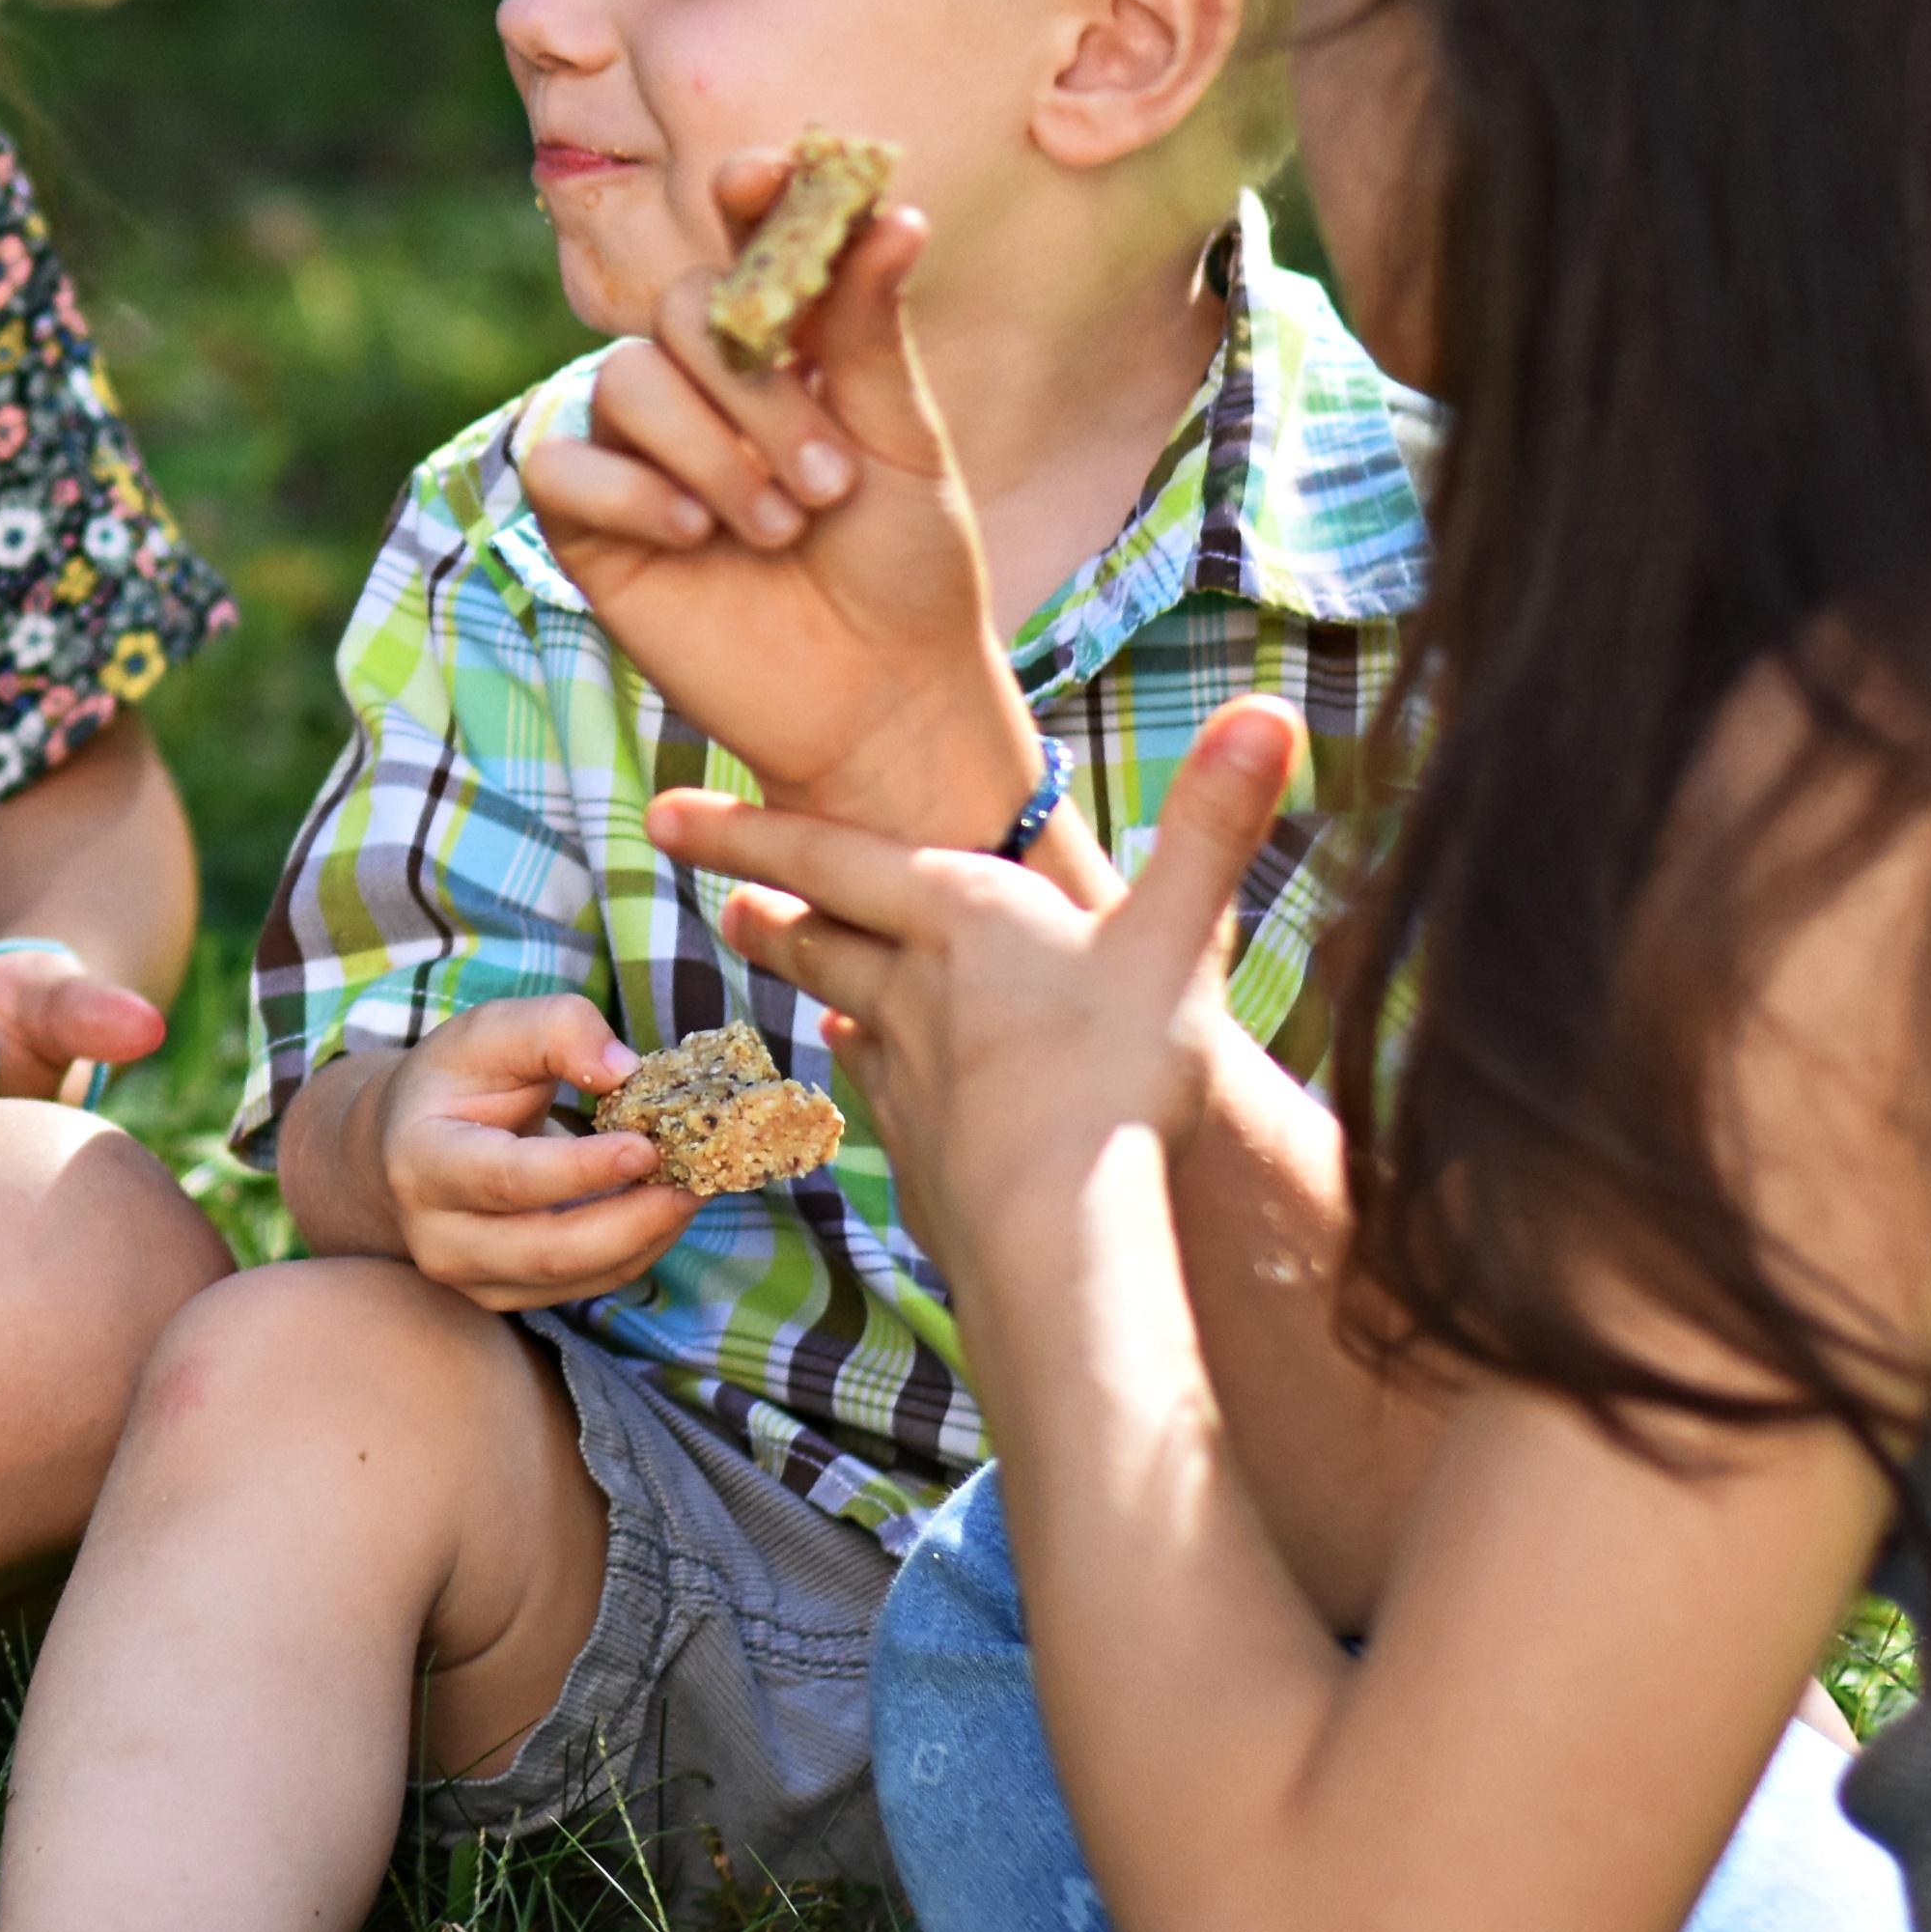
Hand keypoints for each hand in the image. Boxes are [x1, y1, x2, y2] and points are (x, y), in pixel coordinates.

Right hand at [357, 993, 701, 1306]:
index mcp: (422, 1161)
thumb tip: (624, 1068)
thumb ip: (555, 1029)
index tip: (646, 1145)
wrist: (405, 1144)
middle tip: (696, 1180)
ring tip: (695, 1187)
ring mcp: (470, 1278)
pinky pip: (588, 1283)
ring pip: (577, 1276)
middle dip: (634, 1220)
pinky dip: (638, 1248)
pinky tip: (665, 1206)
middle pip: (549, 1250)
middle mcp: (437, 1236)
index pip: (506, 1178)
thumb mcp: (490, 1032)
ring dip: (648, 1236)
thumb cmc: (456, 1081)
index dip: (580, 1169)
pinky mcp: (506, 1296)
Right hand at [518, 151, 1038, 845]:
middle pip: (672, 309)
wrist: (880, 698)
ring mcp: (637, 452)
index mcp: (779, 347)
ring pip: (622, 382)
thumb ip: (871, 333)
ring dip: (709, 451)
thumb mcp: (905, 443)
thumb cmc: (907, 567)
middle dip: (752, 386)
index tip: (765, 174)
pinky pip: (560, 463)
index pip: (743, 243)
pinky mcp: (589, 523)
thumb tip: (894, 211)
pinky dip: (627, 489)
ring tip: (779, 527)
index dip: (746, 200)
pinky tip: (692, 534)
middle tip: (826, 478)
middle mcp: (698, 386)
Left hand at [652, 694, 1297, 1232]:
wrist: (1060, 1224)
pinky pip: (883, 1100)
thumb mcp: (1179, 937)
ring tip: (791, 970)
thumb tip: (1269, 707)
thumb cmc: (1114, 1072)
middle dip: (774, 909)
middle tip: (728, 900)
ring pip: (847, 1013)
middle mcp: (911, 988)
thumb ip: (1215, 826)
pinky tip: (866, 1070)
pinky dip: (870, 1074)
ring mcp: (906, 1076)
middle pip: (826, 936)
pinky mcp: (918, 1155)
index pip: (827, 854)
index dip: (745, 830)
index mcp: (960, 916)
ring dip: (816, 985)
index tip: (661, 810)